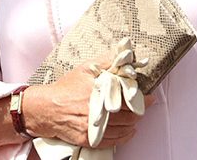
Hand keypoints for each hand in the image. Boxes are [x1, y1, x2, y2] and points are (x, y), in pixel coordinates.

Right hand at [25, 59, 154, 147]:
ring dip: (133, 123)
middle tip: (144, 107)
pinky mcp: (90, 139)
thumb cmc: (65, 88)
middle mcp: (98, 109)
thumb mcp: (84, 69)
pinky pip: (114, 141)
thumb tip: (123, 55)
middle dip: (139, 111)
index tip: (149, 97)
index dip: (141, 97)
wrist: (46, 108)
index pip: (128, 96)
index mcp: (98, 91)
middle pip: (129, 114)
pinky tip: (128, 131)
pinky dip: (125, 136)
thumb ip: (105, 61)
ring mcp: (94, 126)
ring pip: (124, 128)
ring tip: (135, 118)